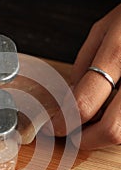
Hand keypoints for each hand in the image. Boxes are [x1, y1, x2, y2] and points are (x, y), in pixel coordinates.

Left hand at [42, 4, 120, 149]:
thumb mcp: (104, 29)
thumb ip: (84, 64)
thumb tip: (69, 98)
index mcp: (120, 51)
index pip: (85, 102)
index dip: (64, 121)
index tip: (56, 126)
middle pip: (112, 128)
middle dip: (86, 139)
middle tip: (73, 135)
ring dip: (105, 133)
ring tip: (95, 120)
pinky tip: (114, 111)